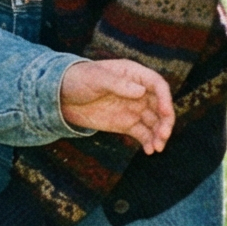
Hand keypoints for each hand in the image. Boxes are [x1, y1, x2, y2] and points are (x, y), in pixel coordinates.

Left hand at [56, 59, 173, 154]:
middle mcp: (138, 91)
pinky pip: (143, 133)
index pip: (157, 85)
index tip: (165, 113)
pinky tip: (150, 150)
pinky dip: (148, 141)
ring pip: (154, 122)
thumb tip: (141, 91)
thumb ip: (118, 84)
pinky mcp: (126, 123)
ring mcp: (133, 108)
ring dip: (159, 134)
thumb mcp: (95, 78)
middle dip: (165, 121)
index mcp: (134, 74)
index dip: (165, 99)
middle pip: (160, 106)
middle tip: (164, 136)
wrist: (61, 97)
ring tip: (158, 147)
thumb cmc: (78, 79)